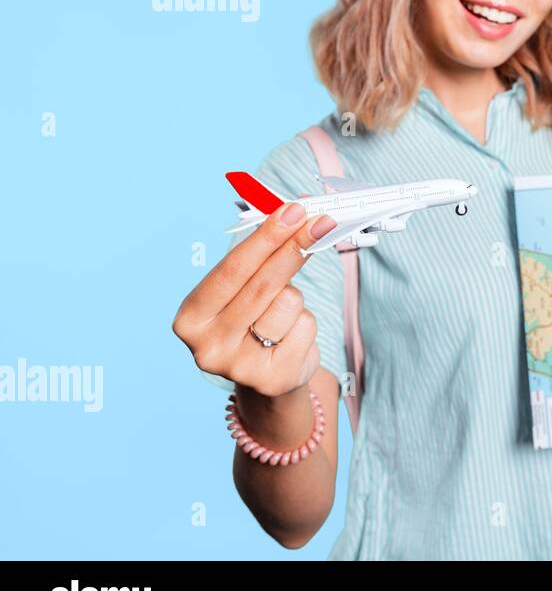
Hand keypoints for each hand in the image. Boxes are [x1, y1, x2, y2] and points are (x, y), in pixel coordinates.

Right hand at [172, 201, 335, 397]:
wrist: (265, 374)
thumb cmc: (252, 318)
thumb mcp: (243, 289)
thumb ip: (261, 255)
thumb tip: (297, 213)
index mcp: (190, 317)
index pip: (232, 269)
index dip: (266, 237)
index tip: (293, 211)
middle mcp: (207, 346)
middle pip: (262, 285)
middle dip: (294, 247)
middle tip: (322, 221)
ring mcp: (239, 367)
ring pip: (288, 304)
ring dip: (295, 298)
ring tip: (281, 313)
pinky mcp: (273, 379)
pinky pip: (305, 327)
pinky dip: (305, 322)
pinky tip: (290, 335)